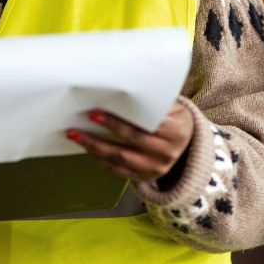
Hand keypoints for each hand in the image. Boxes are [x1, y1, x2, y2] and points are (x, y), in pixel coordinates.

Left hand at [66, 99, 194, 182]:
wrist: (187, 143)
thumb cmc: (173, 117)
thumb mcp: (171, 105)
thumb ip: (151, 99)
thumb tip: (118, 86)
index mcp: (175, 131)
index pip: (142, 126)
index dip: (117, 121)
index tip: (95, 113)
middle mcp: (167, 152)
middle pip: (130, 143)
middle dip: (102, 133)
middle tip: (80, 124)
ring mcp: (157, 167)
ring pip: (121, 159)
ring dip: (95, 148)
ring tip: (76, 137)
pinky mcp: (146, 177)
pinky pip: (120, 171)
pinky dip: (102, 160)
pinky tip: (89, 149)